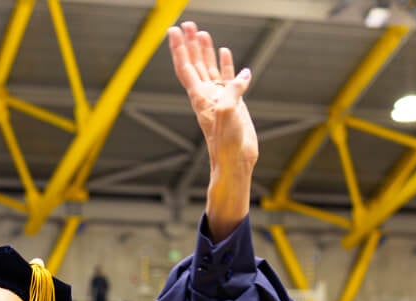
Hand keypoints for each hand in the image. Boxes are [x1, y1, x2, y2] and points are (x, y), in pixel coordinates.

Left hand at [168, 22, 256, 237]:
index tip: (173, 31)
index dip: (179, 49)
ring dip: (204, 50)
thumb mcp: (228, 114)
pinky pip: (226, 78)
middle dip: (189, 44)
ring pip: (209, 68)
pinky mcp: (233, 102)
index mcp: (200, 97)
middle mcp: (206, 95)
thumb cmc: (227, 144)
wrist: (236, 161)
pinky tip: (224, 52)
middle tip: (186, 24)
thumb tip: (242, 75)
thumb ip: (232, 93)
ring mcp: (219, 97)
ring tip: (201, 32)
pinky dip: (225, 63)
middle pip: (194, 63)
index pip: (185, 68)